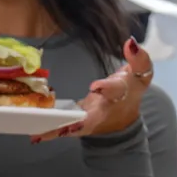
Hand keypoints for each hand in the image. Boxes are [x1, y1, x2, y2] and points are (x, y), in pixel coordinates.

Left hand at [31, 38, 152, 142]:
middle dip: (75, 122)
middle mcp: (101, 111)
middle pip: (90, 118)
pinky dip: (50, 131)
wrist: (124, 116)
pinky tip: (34, 134)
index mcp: (118, 94)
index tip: (96, 86)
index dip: (107, 88)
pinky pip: (63, 128)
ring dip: (57, 129)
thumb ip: (139, 59)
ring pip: (72, 127)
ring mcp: (87, 120)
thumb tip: (130, 42)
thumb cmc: (130, 90)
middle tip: (58, 123)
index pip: (114, 90)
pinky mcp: (77, 124)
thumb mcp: (141, 74)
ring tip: (38, 131)